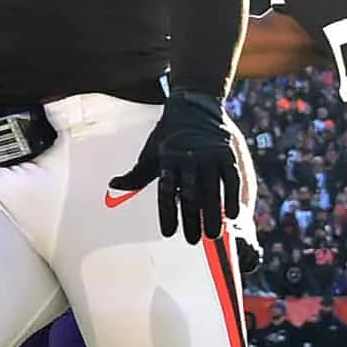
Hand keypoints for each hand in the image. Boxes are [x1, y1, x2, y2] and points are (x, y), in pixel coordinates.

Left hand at [109, 90, 240, 243]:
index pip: (166, 191)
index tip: (168, 233)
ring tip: (213, 236)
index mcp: (168, 159)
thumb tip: (113, 185)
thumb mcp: (150, 152)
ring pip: (212, 190)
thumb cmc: (168, 135)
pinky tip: (233, 216)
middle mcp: (190, 157)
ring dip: (213, 215)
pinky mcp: (227, 154)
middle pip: (190, 194)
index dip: (167, 214)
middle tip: (193, 240)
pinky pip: (231, 179)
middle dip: (191, 220)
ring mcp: (210, 155)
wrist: (194, 105)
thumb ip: (137, 174)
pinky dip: (232, 198)